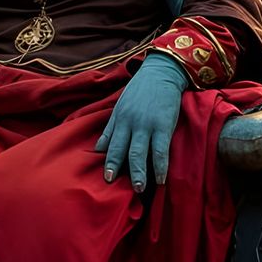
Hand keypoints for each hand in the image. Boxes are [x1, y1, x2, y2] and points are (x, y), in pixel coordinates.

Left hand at [96, 53, 190, 192]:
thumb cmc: (140, 90)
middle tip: (116, 187)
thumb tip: (98, 148)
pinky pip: (160, 150)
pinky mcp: (163, 125)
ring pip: (140, 153)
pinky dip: (160, 166)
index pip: (111, 144)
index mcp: (119, 118)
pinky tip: (161, 178)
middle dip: (120, 169)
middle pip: (123, 150)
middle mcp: (131, 123)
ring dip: (139, 172)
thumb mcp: (121, 106)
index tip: (106, 178)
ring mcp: (147, 124)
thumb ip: (111, 128)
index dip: (109, 162)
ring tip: (139, 188)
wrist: (161, 73)